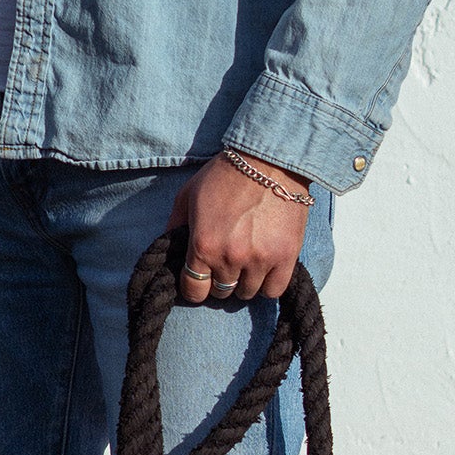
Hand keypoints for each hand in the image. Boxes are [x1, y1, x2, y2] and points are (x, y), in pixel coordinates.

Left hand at [168, 153, 311, 305]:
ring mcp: (260, 260)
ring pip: (246, 293)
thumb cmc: (224, 175)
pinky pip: (274, 291)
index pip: (194, 290)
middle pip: (221, 292)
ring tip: (243, 262)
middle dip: (218, 280)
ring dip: (242, 281)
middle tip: (222, 262)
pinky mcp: (286, 258)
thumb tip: (169, 249)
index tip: (198, 278)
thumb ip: (175, 225)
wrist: (268, 161)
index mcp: (203, 244)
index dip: (193, 286)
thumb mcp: (188, 194)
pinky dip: (267, 284)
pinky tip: (262, 268)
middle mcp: (230, 258)